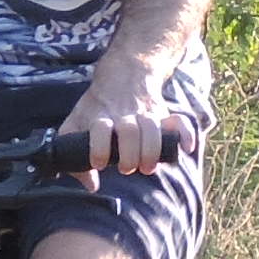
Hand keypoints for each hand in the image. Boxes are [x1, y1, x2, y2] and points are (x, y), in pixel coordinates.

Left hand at [65, 71, 189, 187]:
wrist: (123, 74)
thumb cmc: (96, 105)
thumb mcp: (76, 121)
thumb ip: (72, 151)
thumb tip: (91, 184)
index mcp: (101, 115)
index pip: (100, 129)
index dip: (99, 148)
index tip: (99, 164)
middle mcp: (124, 114)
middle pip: (129, 131)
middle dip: (130, 155)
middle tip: (127, 169)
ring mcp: (146, 112)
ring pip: (153, 128)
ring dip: (152, 151)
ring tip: (148, 168)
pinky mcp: (164, 112)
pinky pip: (179, 121)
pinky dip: (185, 134)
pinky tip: (185, 149)